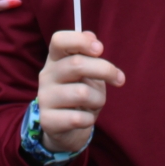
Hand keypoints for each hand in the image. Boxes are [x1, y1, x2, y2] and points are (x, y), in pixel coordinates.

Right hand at [36, 29, 123, 154]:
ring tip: (96, 103)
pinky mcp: (47, 121)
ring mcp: (44, 98)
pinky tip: (86, 118)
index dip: (80, 41)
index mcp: (55, 59)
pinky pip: (79, 118)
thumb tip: (91, 37)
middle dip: (105, 70)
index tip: (100, 49)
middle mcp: (46, 75)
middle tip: (119, 79)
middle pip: (76, 64)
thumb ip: (88, 54)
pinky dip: (90, 119)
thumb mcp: (87, 72)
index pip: (59, 40)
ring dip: (99, 99)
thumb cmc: (80, 93)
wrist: (67, 128)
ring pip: (82, 93)